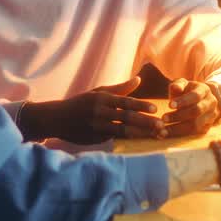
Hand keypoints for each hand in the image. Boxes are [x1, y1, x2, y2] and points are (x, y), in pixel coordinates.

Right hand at [24, 77, 163, 143]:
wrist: (58, 119)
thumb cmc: (82, 103)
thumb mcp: (98, 92)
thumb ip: (120, 88)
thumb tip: (139, 80)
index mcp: (102, 98)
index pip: (125, 102)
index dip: (141, 105)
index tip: (156, 109)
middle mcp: (100, 112)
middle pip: (127, 118)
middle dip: (145, 122)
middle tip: (162, 125)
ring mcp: (98, 127)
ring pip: (123, 131)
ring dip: (141, 133)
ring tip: (156, 135)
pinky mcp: (96, 139)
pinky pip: (116, 139)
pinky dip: (130, 139)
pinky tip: (143, 141)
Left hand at [161, 79, 219, 136]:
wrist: (200, 101)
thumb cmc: (186, 91)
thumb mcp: (183, 84)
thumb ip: (178, 84)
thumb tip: (176, 88)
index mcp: (205, 90)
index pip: (195, 96)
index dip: (183, 101)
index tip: (169, 105)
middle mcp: (210, 104)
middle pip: (196, 111)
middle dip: (178, 116)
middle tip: (163, 118)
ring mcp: (210, 117)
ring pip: (195, 125)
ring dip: (177, 128)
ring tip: (162, 129)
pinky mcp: (206, 128)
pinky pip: (193, 134)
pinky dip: (178, 134)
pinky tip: (165, 133)